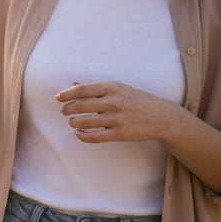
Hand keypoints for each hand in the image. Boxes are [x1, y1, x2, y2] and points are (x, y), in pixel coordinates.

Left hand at [57, 81, 181, 143]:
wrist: (162, 117)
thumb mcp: (118, 88)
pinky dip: (83, 136)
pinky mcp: (120, 134)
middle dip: (67, 109)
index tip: (58, 97)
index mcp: (112, 87)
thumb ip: (95, 88)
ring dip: (74, 122)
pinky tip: (79, 134)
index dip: (67, 94)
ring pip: (86, 122)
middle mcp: (114, 101)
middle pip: (81, 105)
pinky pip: (96, 137)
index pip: (82, 90)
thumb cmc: (136, 100)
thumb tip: (74, 84)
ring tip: (72, 122)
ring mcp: (117, 118)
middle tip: (63, 111)